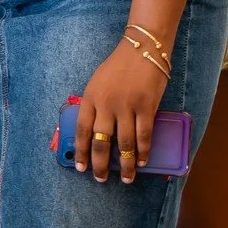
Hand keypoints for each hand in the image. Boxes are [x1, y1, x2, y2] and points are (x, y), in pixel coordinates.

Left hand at [75, 40, 169, 182]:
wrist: (141, 49)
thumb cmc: (117, 67)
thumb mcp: (97, 84)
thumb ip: (94, 105)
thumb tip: (93, 131)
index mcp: (90, 98)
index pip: (81, 130)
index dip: (80, 151)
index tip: (81, 167)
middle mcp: (106, 105)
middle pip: (100, 141)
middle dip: (100, 163)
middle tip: (101, 178)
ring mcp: (127, 107)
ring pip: (124, 143)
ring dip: (126, 164)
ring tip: (127, 178)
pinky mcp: (146, 107)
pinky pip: (144, 135)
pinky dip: (144, 151)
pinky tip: (143, 162)